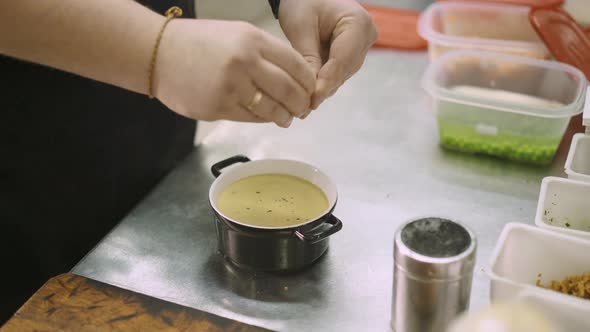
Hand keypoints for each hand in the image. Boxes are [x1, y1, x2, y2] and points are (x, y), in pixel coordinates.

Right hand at [154, 19, 315, 127]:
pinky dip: (263, 119)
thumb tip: (295, 76)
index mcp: (253, 40)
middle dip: (302, 103)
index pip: (297, 65)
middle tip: (304, 108)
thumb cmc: (199, 42)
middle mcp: (245, 62)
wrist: (159, 54)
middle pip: (289, 90)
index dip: (309, 82)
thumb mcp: (237, 34)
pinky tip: (266, 117)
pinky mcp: (218, 108)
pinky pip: (251, 118)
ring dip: (285, 116)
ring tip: (287, 118)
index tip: (311, 89)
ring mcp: (231, 87)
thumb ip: (266, 52)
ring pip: (272, 109)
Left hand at [278, 0, 376, 114]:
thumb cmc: (303, 2)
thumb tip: (311, 91)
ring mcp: (361, 48)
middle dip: (323, 89)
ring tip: (302, 108)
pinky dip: (322, 84)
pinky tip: (306, 98)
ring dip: (322, 90)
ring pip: (340, 76)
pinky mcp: (351, 56)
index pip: (343, 59)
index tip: (313, 100)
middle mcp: (366, 37)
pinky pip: (337, 74)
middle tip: (302, 110)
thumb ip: (307, 57)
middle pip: (344, 71)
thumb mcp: (301, 26)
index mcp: (358, 23)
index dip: (327, 82)